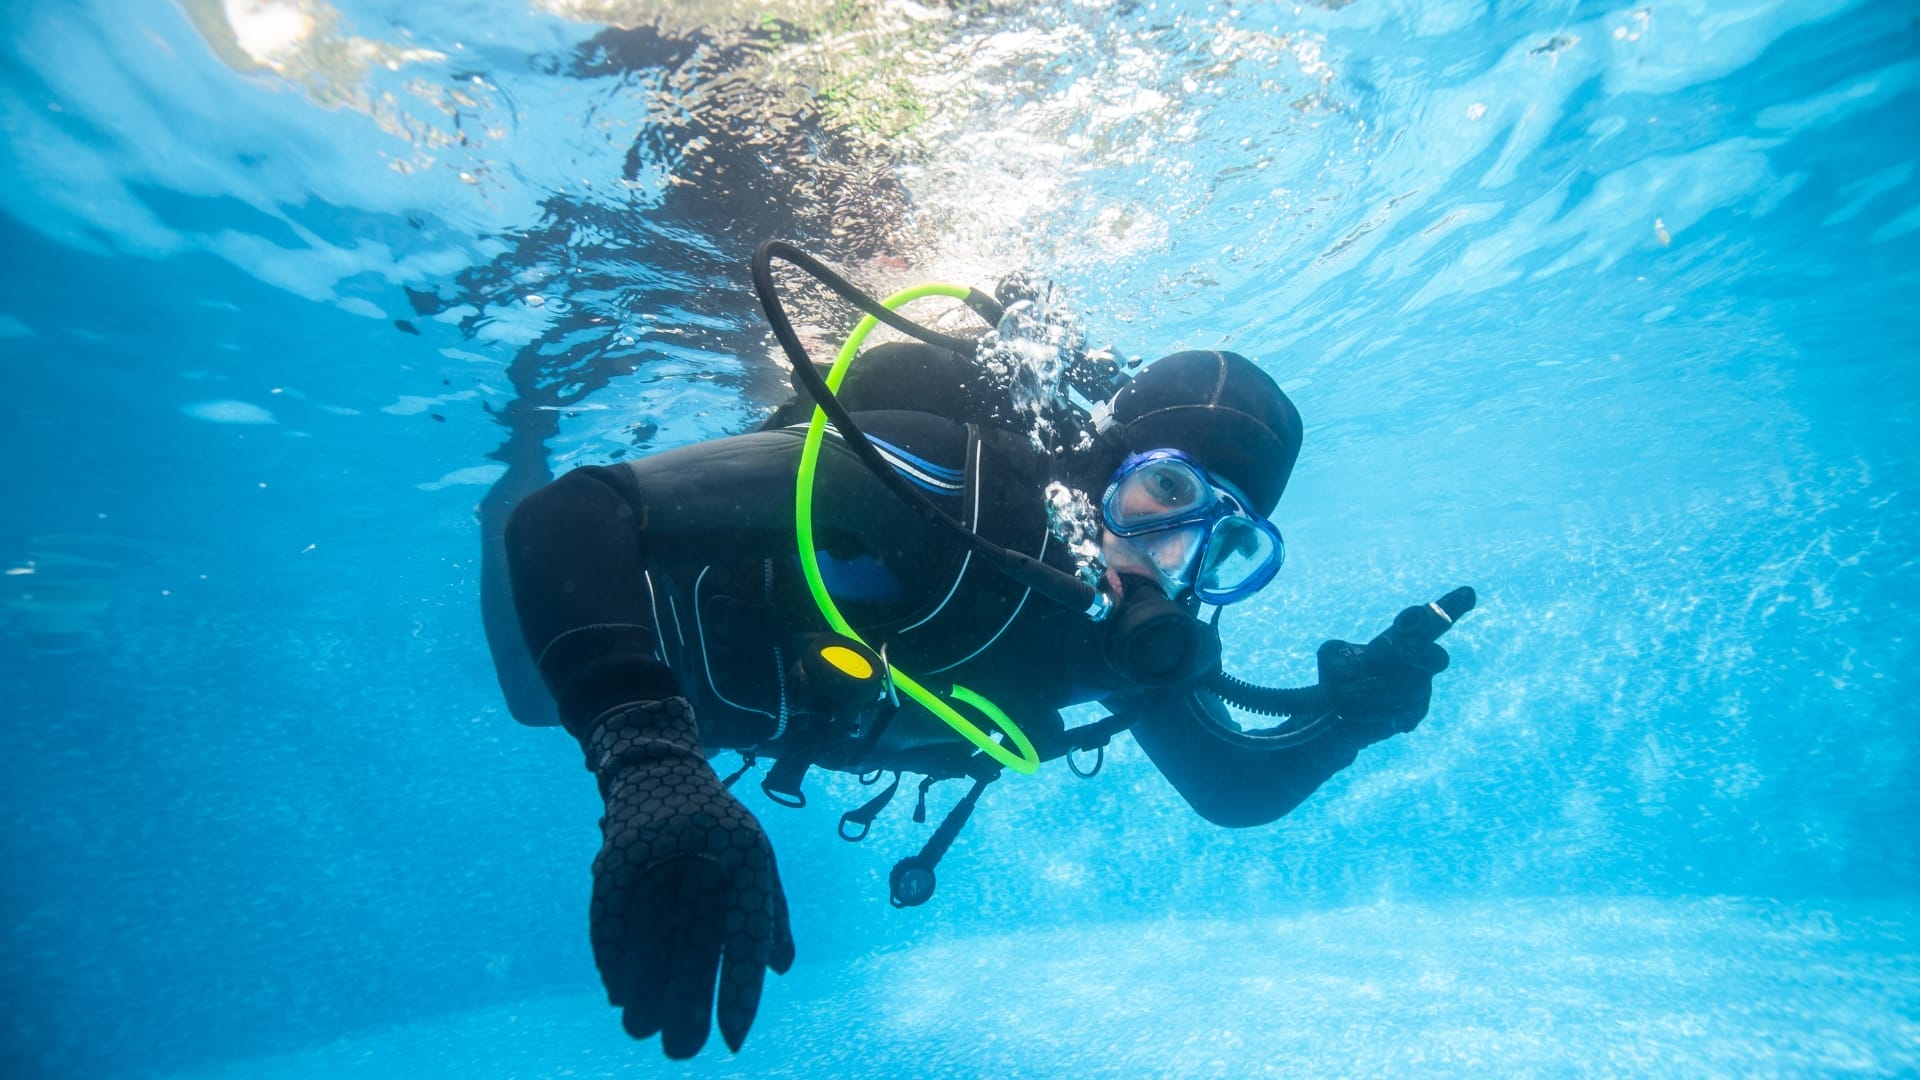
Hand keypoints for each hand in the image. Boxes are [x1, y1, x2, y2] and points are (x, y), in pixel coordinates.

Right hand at [584, 699, 794, 1057]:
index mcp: (746, 860)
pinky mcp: (616, 860)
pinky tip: (618, 991)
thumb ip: (771, 915)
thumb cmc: (717, 823)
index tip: (734, 1038)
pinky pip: (614, 919)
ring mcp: (658, 859)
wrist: (659, 767)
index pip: (746, 937)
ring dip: (645, 991)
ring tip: (642, 1029)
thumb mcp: (756, 857)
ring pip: (652, 940)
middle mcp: (705, 861)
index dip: (739, 991)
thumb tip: (779, 970)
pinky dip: (614, 958)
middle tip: (682, 1050)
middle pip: (695, 948)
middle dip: (686, 1004)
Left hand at [1318, 586, 1474, 733]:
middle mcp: (1419, 664)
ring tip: (1346, 692)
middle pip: (1436, 658)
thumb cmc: (1337, 677)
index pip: (1427, 623)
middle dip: (1418, 654)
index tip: (1467, 593)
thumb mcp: (1331, 655)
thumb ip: (1343, 653)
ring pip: (1404, 688)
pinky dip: (1368, 709)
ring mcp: (1419, 691)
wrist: (1332, 716)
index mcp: (1403, 640)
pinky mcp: (1412, 716)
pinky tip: (1353, 710)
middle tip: (1394, 651)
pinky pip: (1395, 711)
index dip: (1450, 607)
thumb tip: (1364, 665)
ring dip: (1370, 688)